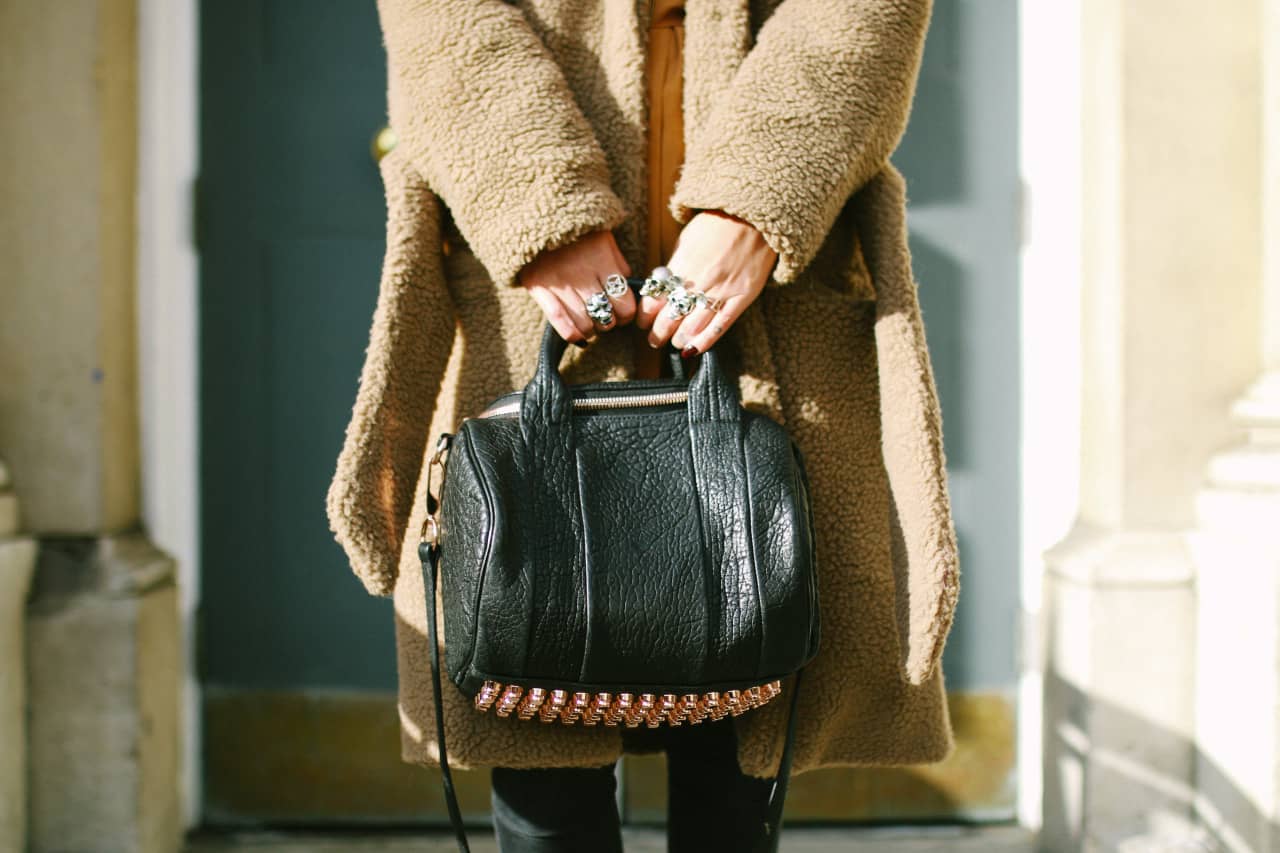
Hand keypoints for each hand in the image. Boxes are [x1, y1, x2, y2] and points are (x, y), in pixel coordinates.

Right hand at [517, 229, 635, 344]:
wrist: (534, 217)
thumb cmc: (575, 231)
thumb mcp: (603, 238)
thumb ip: (618, 263)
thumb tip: (628, 287)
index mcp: (601, 259)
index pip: (624, 303)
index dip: (626, 313)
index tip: (622, 311)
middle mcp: (582, 273)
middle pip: (605, 317)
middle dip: (609, 322)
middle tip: (605, 316)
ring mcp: (559, 283)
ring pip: (585, 324)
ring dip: (591, 329)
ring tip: (590, 323)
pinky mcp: (539, 288)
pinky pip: (559, 321)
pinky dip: (571, 334)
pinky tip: (578, 337)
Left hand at [636, 210, 777, 355]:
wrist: (753, 216)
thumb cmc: (717, 225)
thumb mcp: (687, 240)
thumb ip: (675, 266)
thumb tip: (661, 289)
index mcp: (681, 265)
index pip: (655, 299)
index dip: (646, 316)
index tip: (643, 322)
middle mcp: (699, 280)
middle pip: (670, 317)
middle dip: (658, 333)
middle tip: (654, 339)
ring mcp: (722, 290)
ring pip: (693, 326)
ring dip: (678, 339)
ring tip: (675, 342)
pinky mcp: (742, 297)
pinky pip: (721, 326)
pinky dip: (705, 341)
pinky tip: (694, 349)